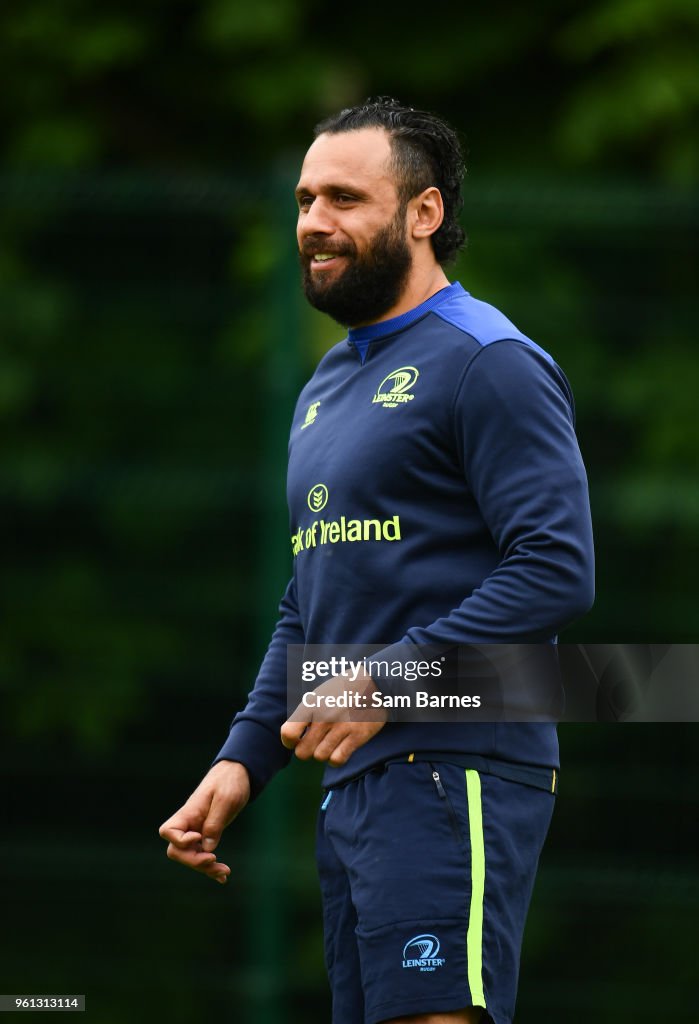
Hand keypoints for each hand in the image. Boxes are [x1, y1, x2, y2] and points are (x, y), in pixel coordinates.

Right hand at [158, 760, 249, 884]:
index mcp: (189, 812)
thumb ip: (215, 822)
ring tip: (225, 872)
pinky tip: (223, 876)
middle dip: (193, 861)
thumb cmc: (230, 782)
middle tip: (214, 860)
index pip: (168, 832)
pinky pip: (203, 855)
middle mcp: (189, 823)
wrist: (237, 773)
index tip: (199, 837)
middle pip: (177, 851)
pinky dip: (211, 867)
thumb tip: (207, 848)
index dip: (180, 841)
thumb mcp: (226, 799)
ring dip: (205, 868)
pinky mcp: (207, 835)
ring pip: (190, 856)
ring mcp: (197, 830)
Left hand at [281, 672, 386, 765]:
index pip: (288, 733)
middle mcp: (324, 717)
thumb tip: (293, 736)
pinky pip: (337, 760)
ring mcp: (341, 727)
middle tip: (315, 743)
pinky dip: (336, 759)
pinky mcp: (357, 736)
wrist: (375, 682)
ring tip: (329, 743)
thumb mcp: (320, 694)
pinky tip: (340, 749)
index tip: (297, 740)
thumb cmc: (343, 689)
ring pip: (320, 757)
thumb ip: (306, 714)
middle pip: (302, 752)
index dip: (289, 741)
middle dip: (306, 750)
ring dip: (323, 753)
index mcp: (312, 705)